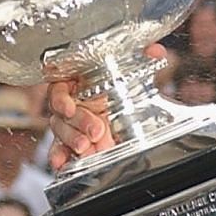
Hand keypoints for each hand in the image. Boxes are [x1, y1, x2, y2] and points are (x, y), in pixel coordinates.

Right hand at [47, 44, 166, 169]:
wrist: (118, 104)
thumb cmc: (111, 84)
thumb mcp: (127, 71)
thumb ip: (139, 58)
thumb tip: (156, 52)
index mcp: (75, 83)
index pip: (59, 88)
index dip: (62, 99)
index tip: (70, 107)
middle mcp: (69, 103)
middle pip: (62, 114)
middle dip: (78, 124)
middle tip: (95, 131)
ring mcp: (69, 124)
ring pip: (61, 133)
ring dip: (72, 141)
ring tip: (86, 148)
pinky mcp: (71, 142)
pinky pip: (59, 149)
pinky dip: (60, 157)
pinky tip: (63, 164)